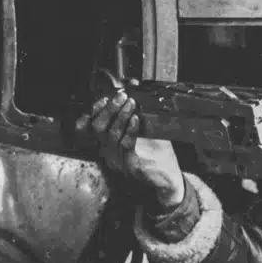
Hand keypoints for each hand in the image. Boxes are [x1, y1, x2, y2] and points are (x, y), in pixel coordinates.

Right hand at [75, 74, 184, 208]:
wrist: (169, 177)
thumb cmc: (157, 152)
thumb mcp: (143, 128)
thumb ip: (134, 111)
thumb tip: (132, 86)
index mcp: (108, 144)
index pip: (92, 125)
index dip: (97, 109)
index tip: (106, 97)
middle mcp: (109, 153)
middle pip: (98, 128)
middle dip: (109, 109)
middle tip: (121, 97)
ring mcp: (119, 161)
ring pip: (112, 135)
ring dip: (121, 116)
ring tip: (131, 104)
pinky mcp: (131, 166)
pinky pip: (126, 146)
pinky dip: (130, 130)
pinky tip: (135, 119)